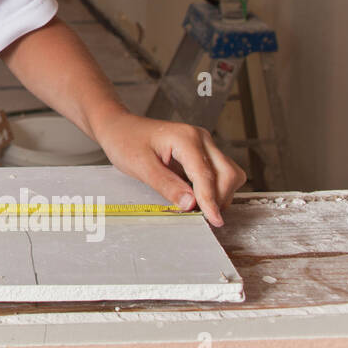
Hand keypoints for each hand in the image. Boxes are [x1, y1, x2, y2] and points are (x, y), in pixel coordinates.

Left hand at [92, 112, 245, 226]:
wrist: (119, 127)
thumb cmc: (125, 141)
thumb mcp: (141, 166)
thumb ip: (166, 185)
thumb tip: (190, 204)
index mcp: (186, 138)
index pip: (206, 174)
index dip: (211, 200)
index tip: (214, 220)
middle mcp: (201, 139)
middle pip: (227, 174)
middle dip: (219, 198)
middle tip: (201, 216)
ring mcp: (204, 145)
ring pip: (228, 174)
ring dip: (219, 194)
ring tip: (197, 206)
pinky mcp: (202, 153)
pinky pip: (219, 173)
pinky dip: (214, 188)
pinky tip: (196, 196)